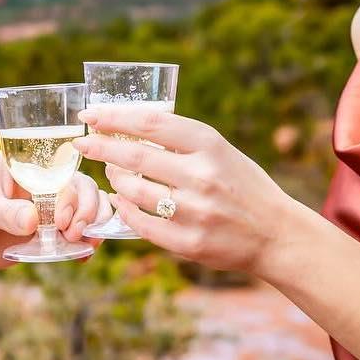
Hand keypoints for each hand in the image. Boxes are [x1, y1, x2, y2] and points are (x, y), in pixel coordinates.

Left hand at [0, 152, 111, 272]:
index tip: (62, 218)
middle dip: (87, 209)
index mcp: (25, 166)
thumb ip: (5, 212)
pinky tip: (83, 255)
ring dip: (92, 225)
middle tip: (74, 233)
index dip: (71, 192)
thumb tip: (33, 220)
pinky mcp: (41, 235)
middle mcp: (39, 185)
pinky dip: (83, 245)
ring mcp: (43, 210)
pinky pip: (70, 237)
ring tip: (83, 244)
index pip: (62, 169)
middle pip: (81, 187)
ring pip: (83, 211)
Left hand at [73, 106, 295, 275]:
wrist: (277, 234)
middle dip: (100, 147)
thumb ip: (177, 138)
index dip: (113, 117)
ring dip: (114, 179)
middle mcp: (201, 176)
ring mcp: (195, 212)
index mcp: (209, 144)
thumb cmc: (240, 183)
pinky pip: (141, 224)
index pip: (148, 123)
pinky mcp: (190, 244)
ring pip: (132, 190)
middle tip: (81, 144)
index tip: (89, 115)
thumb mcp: (217, 149)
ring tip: (112, 172)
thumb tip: (123, 123)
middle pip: (134, 155)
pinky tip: (121, 200)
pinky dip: (125, 210)